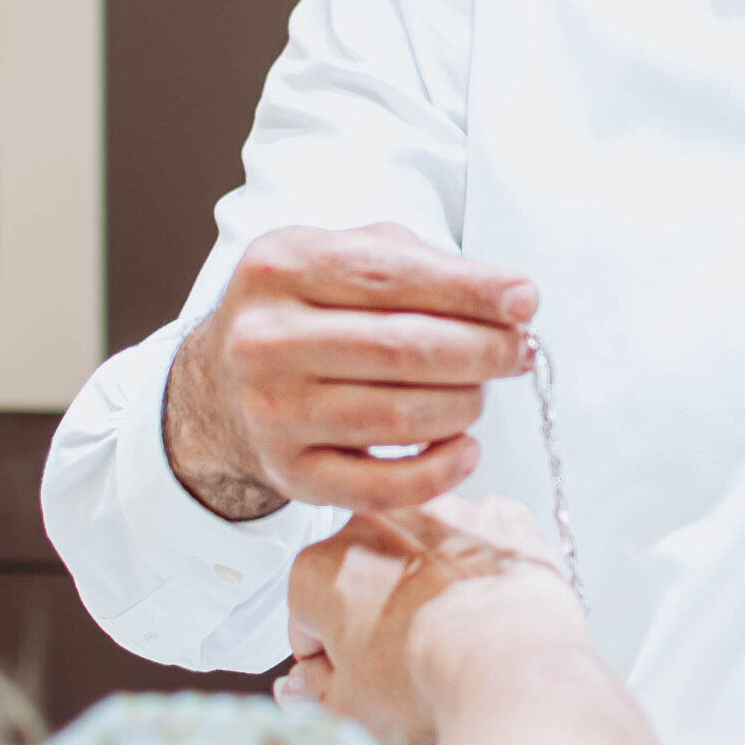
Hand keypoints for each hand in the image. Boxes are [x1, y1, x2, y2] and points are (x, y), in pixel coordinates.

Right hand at [163, 225, 537, 519]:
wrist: (218, 389)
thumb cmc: (305, 313)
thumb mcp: (341, 258)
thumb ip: (420, 266)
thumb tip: (513, 302)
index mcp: (283, 267)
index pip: (392, 277)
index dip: (471, 290)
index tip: (526, 301)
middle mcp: (266, 339)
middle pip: (404, 348)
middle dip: (481, 351)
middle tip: (517, 352)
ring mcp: (272, 412)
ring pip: (401, 417)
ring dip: (465, 405)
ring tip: (479, 392)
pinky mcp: (289, 474)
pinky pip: (381, 486)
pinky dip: (439, 470)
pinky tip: (463, 448)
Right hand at [279, 495, 582, 744]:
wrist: (510, 664)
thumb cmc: (429, 680)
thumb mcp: (351, 707)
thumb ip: (317, 688)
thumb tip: (307, 683)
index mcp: (321, 567)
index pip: (307, 614)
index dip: (328, 654)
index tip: (352, 674)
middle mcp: (374, 522)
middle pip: (365, 573)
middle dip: (378, 613)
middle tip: (407, 664)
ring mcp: (439, 510)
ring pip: (424, 552)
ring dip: (430, 585)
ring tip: (455, 641)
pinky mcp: (495, 514)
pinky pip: (481, 541)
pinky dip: (483, 570)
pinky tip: (492, 613)